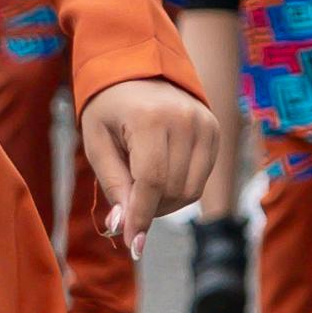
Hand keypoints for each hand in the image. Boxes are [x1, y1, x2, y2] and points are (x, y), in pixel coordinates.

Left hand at [77, 74, 220, 241]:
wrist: (138, 68)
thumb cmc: (109, 108)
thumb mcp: (97, 142)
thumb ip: (112, 184)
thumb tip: (122, 226)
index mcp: (150, 118)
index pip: (151, 181)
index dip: (141, 217)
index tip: (133, 244)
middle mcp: (185, 119)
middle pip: (172, 190)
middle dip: (148, 209)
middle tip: (127, 203)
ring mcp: (205, 124)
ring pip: (191, 191)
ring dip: (165, 203)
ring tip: (142, 187)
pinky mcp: (215, 130)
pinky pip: (202, 180)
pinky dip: (180, 189)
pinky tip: (161, 175)